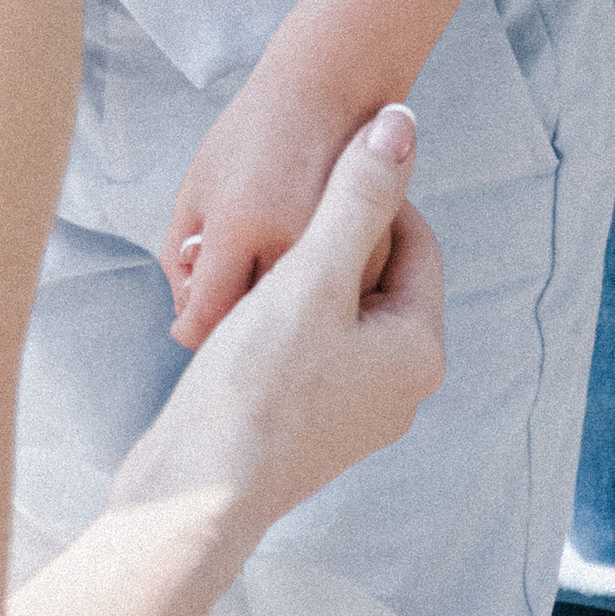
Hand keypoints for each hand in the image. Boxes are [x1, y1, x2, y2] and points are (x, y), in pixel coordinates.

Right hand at [112, 106, 443, 537]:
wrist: (197, 492)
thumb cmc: (257, 386)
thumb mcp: (310, 275)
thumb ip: (357, 197)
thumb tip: (403, 123)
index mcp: (417, 349)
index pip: (413, 240)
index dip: (367, 194)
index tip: (312, 171)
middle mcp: (398, 386)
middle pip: (375, 277)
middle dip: (327, 236)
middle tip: (272, 214)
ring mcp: (354, 411)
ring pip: (336, 312)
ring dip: (297, 276)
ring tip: (243, 261)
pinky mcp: (308, 426)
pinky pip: (308, 347)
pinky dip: (278, 317)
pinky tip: (233, 312)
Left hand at [165, 58, 371, 351]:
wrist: (330, 88)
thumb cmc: (252, 136)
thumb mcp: (198, 186)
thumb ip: (180, 255)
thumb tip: (186, 315)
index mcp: (238, 223)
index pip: (206, 312)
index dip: (191, 328)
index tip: (188, 326)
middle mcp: (288, 241)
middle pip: (250, 323)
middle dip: (231, 320)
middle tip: (226, 298)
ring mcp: (337, 248)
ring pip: (298, 318)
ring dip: (277, 311)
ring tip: (265, 276)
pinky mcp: (374, 251)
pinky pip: (337, 300)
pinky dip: (318, 295)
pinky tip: (304, 266)